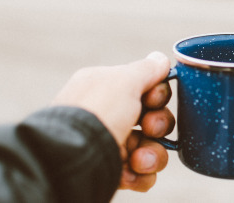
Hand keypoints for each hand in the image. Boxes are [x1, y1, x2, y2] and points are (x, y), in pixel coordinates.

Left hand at [52, 52, 174, 191]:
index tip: (153, 100)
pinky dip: (141, 174)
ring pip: (150, 145)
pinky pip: (141, 171)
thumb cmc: (98, 112)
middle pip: (152, 117)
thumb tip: (161, 59)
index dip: (157, 94)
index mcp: (104, 87)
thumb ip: (147, 69)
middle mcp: (107, 114)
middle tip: (150, 128)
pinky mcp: (111, 170)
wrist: (73, 158)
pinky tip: (131, 172)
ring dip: (153, 153)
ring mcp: (109, 143)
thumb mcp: (125, 80)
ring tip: (139, 160)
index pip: (144, 87)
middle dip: (158, 125)